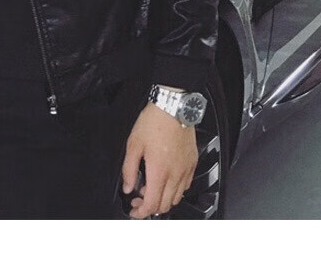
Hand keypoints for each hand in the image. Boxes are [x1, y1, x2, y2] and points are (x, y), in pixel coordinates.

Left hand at [122, 101, 197, 218]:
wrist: (173, 108)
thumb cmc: (154, 122)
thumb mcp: (133, 144)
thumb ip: (129, 169)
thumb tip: (128, 186)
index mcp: (159, 171)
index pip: (151, 204)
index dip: (141, 212)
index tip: (134, 210)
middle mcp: (175, 174)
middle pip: (164, 205)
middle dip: (150, 207)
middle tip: (139, 199)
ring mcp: (185, 170)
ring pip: (176, 198)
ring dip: (163, 200)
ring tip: (151, 189)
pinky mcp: (192, 164)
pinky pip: (186, 186)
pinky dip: (175, 190)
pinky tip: (166, 181)